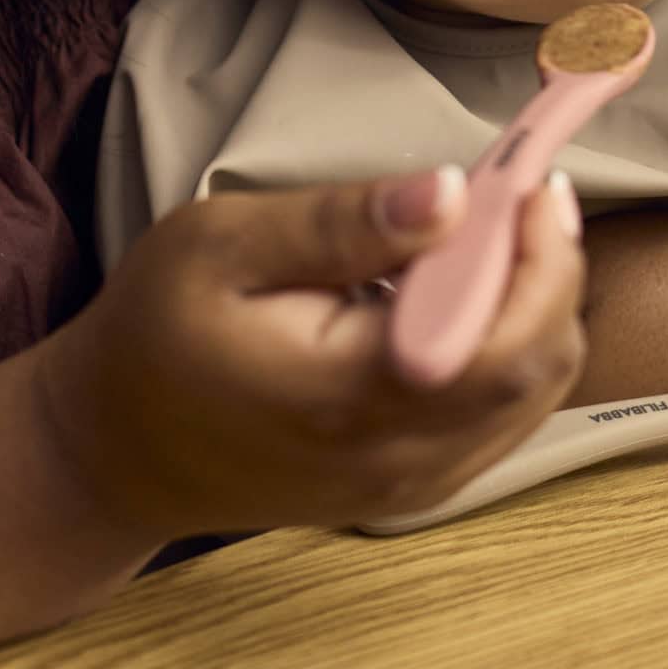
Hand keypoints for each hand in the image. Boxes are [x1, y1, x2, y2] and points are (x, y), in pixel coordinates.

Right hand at [36, 167, 586, 542]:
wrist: (114, 453)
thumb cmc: (156, 335)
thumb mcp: (220, 246)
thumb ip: (340, 223)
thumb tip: (450, 194)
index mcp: (353, 395)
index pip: (506, 342)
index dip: (544, 257)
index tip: (533, 181)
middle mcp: (398, 457)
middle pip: (539, 368)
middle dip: (553, 271)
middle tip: (524, 196)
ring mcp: (412, 484)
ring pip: (535, 396)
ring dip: (539, 308)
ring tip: (496, 236)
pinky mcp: (413, 487)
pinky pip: (506, 418)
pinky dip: (515, 349)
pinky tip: (469, 296)